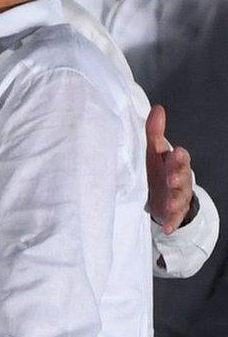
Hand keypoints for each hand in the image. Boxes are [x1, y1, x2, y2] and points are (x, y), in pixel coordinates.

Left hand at [146, 105, 195, 233]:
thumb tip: (158, 108)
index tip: (174, 153)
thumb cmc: (158, 167)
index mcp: (174, 162)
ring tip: (171, 205)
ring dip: (176, 201)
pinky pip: (173, 219)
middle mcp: (179, 179)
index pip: (180, 157)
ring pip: (180, 198)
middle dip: (178, 177)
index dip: (178, 156)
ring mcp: (177, 196)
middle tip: (171, 178)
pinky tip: (167, 228)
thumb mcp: (155, 150)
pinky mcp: (171, 213)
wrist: (163, 193)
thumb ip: (155, 131)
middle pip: (182, 177)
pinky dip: (171, 223)